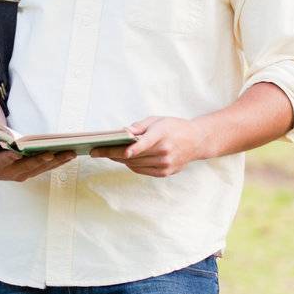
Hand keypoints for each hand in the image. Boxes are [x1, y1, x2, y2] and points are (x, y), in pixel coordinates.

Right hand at [0, 129, 74, 181]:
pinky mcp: (31, 173)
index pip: (2, 161)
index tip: (16, 154)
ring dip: (56, 161)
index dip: (9, 158)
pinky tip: (69, 155)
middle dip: (40, 160)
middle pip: (27, 166)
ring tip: (69, 153)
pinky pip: (45, 168)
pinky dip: (57, 162)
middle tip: (51, 153)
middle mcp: (10, 173)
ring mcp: (22, 174)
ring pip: (40, 168)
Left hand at [90, 116, 206, 176]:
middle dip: (112, 154)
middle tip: (96, 151)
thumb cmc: (174, 127)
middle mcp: (164, 152)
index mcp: (162, 135)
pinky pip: (142, 170)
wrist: (197, 141)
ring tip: (106, 154)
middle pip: (133, 156)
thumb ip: (140, 126)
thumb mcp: (157, 120)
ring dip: (119, 160)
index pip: (141, 145)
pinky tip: (123, 159)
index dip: (125, 150)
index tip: (109, 151)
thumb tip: (123, 132)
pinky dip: (131, 165)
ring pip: (135, 165)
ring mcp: (165, 164)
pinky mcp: (165, 172)